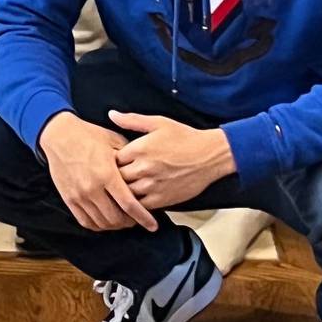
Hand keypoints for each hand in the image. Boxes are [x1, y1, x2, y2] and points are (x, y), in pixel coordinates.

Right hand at [39, 111, 158, 231]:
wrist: (59, 134)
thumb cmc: (87, 135)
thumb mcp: (114, 141)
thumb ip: (130, 158)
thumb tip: (144, 171)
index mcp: (107, 174)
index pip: (129, 204)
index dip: (143, 218)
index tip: (152, 225)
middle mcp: (92, 188)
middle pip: (116, 218)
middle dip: (130, 222)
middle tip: (136, 219)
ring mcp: (79, 195)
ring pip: (102, 223)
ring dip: (115, 225)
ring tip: (121, 219)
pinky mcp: (69, 199)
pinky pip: (86, 221)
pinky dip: (98, 225)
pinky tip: (105, 220)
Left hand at [110, 112, 234, 210]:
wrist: (210, 155)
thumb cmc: (185, 137)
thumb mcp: (158, 123)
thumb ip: (132, 120)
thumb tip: (111, 114)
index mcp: (139, 148)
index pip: (112, 159)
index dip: (111, 161)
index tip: (113, 161)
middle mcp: (143, 168)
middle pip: (116, 178)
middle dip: (114, 178)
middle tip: (114, 177)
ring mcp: (152, 185)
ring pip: (126, 194)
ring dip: (123, 192)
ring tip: (121, 190)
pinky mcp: (163, 199)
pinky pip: (141, 207)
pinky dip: (135, 205)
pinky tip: (134, 201)